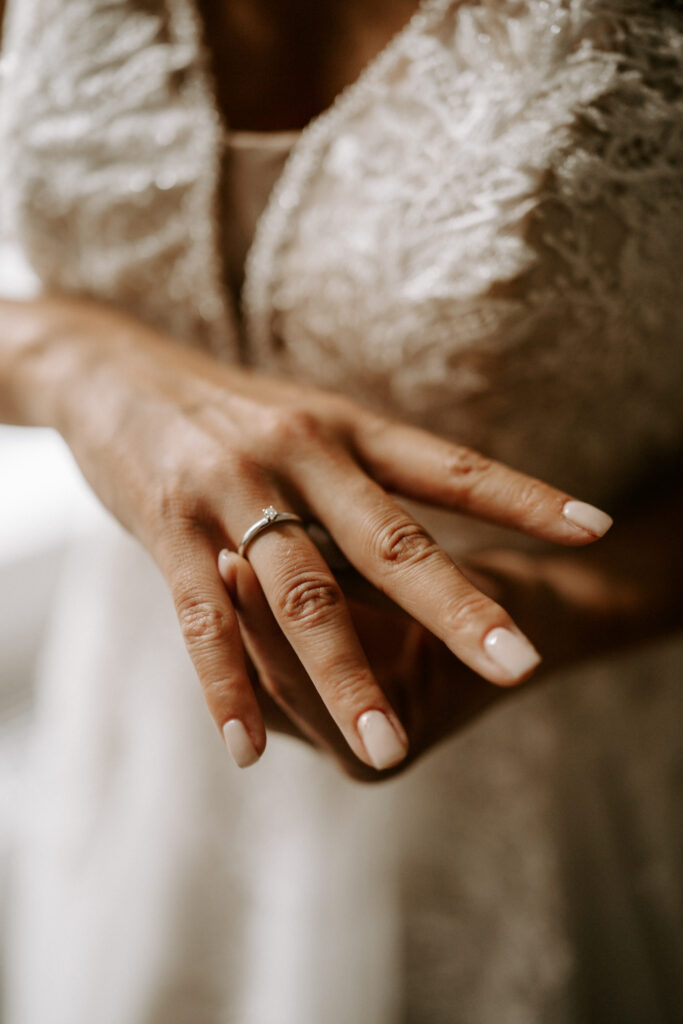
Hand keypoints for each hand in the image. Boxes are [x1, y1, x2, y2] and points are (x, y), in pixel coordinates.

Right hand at [40, 298, 611, 771]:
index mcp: (346, 427)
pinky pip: (202, 619)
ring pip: (300, 594)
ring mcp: (232, 490)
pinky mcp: (166, 525)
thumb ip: (362, 473)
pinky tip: (248, 751)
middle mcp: (300, 454)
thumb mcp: (307, 419)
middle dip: (459, 609)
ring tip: (386, 747)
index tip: (594, 529)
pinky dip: (227, 687)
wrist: (112, 367)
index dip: (524, 497)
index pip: (449, 467)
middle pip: (391, 541)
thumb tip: (423, 532)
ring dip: (344, 677)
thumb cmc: (226, 407)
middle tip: (522, 667)